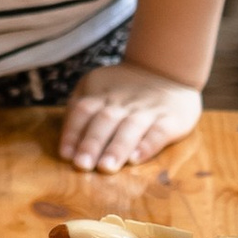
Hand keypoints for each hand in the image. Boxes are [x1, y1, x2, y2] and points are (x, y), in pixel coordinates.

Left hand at [60, 62, 201, 171]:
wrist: (166, 70)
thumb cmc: (123, 88)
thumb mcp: (95, 85)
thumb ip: (79, 106)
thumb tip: (67, 139)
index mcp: (102, 95)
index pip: (83, 112)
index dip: (72, 133)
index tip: (66, 155)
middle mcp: (123, 102)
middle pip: (104, 121)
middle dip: (91, 144)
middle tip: (82, 165)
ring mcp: (148, 110)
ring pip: (130, 128)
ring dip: (116, 148)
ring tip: (106, 167)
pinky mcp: (171, 119)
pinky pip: (159, 132)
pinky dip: (147, 146)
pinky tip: (135, 159)